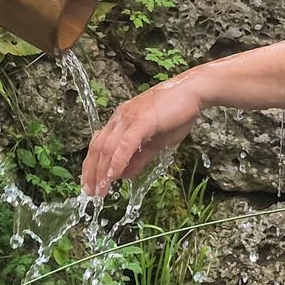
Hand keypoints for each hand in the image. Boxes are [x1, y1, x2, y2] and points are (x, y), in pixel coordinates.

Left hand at [81, 74, 204, 197]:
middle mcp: (120, 118)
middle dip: (92, 172)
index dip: (92, 166)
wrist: (193, 92)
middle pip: (97, 148)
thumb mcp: (156, 142)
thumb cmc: (178, 113)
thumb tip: (124, 175)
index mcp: (121, 121)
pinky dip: (117, 161)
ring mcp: (129, 118)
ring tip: (100, 190)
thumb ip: (139, 158)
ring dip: (102, 171)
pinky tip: (114, 176)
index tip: (91, 184)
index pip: (98, 145)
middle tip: (91, 193)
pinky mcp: (142, 121)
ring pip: (107, 148)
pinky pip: (125, 144)